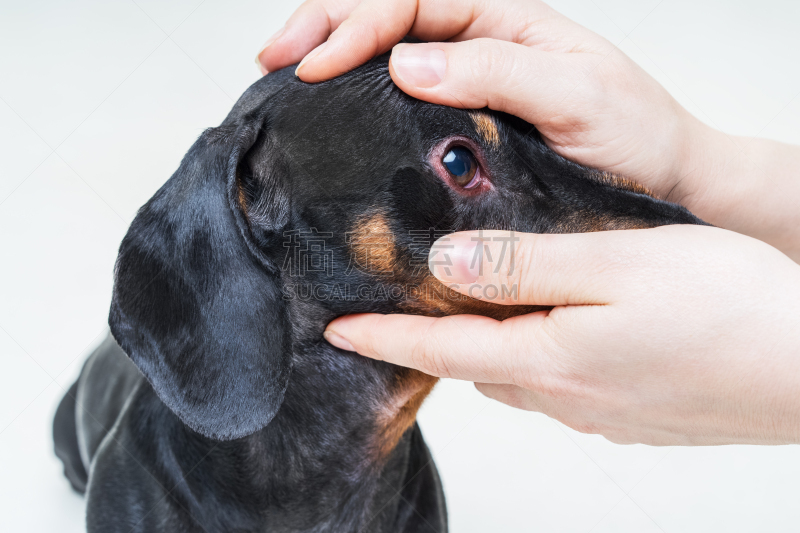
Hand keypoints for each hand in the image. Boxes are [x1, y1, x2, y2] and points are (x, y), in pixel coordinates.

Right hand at [257, 0, 799, 261]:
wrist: (665, 184)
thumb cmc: (635, 135)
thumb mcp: (577, 95)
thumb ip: (498, 71)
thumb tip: (407, 63)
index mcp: (506, 20)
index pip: (413, 0)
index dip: (357, 25)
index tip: (315, 63)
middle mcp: (481, 43)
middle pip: (387, 12)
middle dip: (325, 25)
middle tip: (273, 56)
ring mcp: (469, 83)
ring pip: (387, 51)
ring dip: (332, 53)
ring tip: (285, 70)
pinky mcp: (464, 125)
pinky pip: (401, 98)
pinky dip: (359, 97)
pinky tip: (332, 108)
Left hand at [323, 226, 799, 444]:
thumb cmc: (726, 308)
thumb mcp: (616, 263)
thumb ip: (525, 266)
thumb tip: (446, 267)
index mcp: (549, 357)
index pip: (441, 351)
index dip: (384, 338)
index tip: (337, 331)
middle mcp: (565, 395)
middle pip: (475, 366)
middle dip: (434, 341)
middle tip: (408, 308)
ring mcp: (600, 412)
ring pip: (518, 376)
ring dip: (488, 347)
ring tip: (480, 310)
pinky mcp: (632, 415)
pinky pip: (561, 385)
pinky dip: (538, 357)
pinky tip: (557, 331)